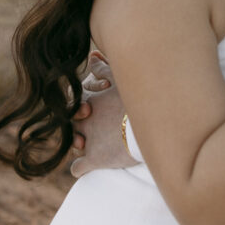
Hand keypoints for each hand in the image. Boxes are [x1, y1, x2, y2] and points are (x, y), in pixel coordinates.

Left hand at [70, 54, 135, 176]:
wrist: (151, 124)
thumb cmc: (141, 100)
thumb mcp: (122, 81)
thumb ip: (104, 69)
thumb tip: (91, 56)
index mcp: (91, 101)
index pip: (72, 104)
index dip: (78, 107)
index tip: (88, 109)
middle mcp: (85, 120)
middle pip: (72, 125)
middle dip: (79, 127)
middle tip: (91, 128)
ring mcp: (88, 140)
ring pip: (74, 146)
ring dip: (79, 146)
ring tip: (87, 145)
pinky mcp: (94, 159)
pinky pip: (78, 167)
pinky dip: (80, 167)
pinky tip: (85, 166)